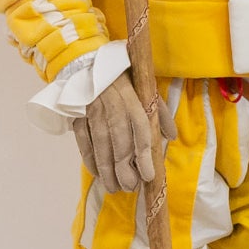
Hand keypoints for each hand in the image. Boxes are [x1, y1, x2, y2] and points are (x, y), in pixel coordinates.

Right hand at [73, 74, 162, 196]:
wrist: (88, 61)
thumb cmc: (123, 76)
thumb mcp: (146, 87)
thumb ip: (160, 111)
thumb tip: (171, 136)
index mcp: (132, 101)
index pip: (140, 132)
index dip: (144, 156)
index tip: (147, 175)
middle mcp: (113, 109)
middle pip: (119, 144)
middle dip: (124, 170)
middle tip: (130, 187)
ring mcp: (92, 114)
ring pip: (100, 148)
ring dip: (107, 171)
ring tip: (114, 188)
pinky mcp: (77, 117)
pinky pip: (83, 143)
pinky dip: (90, 160)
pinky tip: (97, 173)